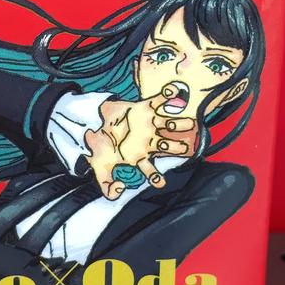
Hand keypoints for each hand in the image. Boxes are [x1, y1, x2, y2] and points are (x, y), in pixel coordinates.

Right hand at [83, 85, 197, 199]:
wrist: (94, 122)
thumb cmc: (100, 146)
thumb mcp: (101, 169)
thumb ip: (106, 185)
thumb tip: (116, 193)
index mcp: (139, 155)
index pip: (149, 169)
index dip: (154, 176)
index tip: (161, 184)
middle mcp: (148, 140)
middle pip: (166, 146)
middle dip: (177, 147)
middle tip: (186, 148)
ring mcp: (148, 124)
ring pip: (168, 125)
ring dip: (179, 124)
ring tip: (189, 123)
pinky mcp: (145, 108)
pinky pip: (159, 101)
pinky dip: (167, 95)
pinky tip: (174, 92)